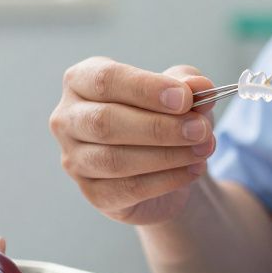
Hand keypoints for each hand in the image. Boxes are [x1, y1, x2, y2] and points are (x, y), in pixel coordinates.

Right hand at [51, 57, 218, 224]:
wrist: (167, 165)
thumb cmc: (164, 115)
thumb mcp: (180, 93)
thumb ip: (188, 85)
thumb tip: (199, 86)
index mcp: (81, 81)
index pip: (105, 80)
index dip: (145, 88)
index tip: (185, 98)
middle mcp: (68, 119)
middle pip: (105, 122)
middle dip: (159, 126)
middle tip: (200, 129)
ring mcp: (75, 159)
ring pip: (115, 159)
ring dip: (166, 155)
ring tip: (203, 149)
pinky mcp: (93, 193)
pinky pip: (127, 189)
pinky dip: (166, 180)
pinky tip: (193, 170)